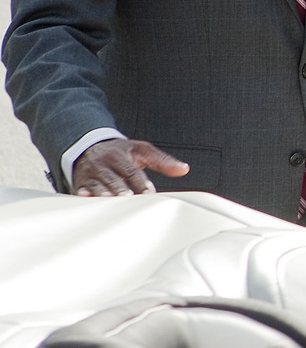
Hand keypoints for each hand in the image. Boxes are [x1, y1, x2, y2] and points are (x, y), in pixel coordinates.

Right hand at [72, 139, 188, 195]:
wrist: (91, 146)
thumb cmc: (121, 152)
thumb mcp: (142, 150)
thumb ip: (162, 161)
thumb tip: (184, 169)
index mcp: (119, 156)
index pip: (131, 170)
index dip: (140, 181)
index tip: (149, 192)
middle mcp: (102, 164)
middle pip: (113, 178)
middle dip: (120, 188)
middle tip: (128, 197)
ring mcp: (89, 173)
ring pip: (96, 183)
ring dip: (102, 192)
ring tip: (110, 200)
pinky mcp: (80, 182)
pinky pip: (80, 188)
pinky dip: (82, 193)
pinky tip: (84, 198)